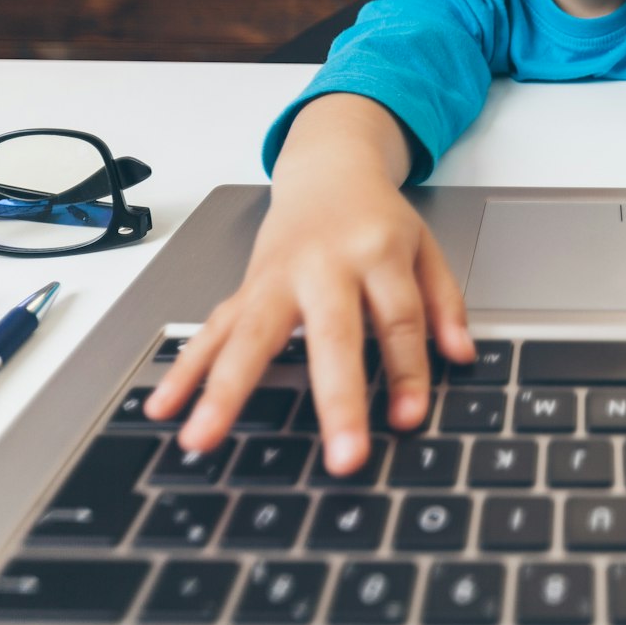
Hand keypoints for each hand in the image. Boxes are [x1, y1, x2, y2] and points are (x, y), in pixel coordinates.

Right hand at [144, 96, 473, 474]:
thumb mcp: (426, 248)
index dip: (407, 372)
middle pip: (331, 336)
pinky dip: (184, 370)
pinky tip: (163, 407)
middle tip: (341, 456)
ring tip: (202, 438)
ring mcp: (278, 276)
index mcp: (378, 252)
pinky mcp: (246, 287)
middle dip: (337, 400)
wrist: (328, 168)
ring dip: (225, 390)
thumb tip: (462, 357)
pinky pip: (211, 331)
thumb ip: (445, 304)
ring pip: (251, 336)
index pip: (399, 321)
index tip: (408, 420)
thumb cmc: (377, 217)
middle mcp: (325, 265)